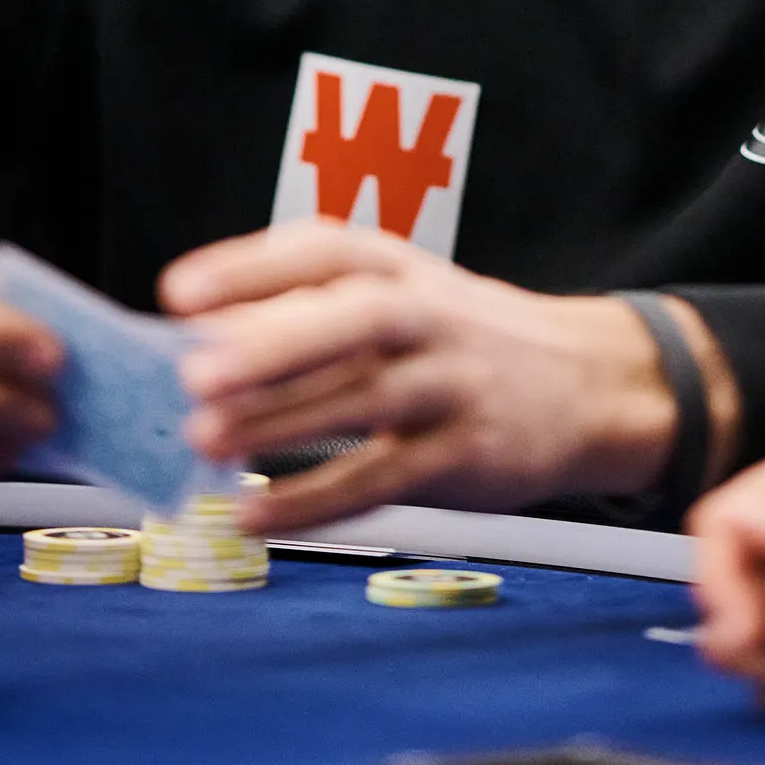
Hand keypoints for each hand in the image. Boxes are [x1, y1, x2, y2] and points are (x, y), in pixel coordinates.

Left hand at [160, 220, 678, 531]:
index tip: (176, 292)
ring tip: (204, 442)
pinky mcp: (464, 455)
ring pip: (364, 401)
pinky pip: (382, 481)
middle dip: (275, 343)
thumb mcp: (401, 296)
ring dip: (282, 424)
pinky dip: (314, 501)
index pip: (323, 248)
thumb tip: (197, 334)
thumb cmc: (461, 335)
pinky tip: (254, 516)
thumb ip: (311, 308)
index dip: (251, 266)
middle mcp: (429, 315)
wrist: (588, 383)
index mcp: (400, 266)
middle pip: (354, 319)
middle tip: (195, 372)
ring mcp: (451, 386)